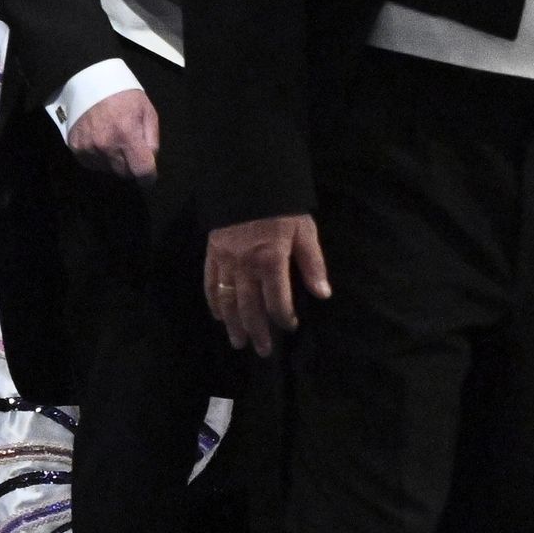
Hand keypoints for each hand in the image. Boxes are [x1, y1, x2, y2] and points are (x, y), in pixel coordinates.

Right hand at [66, 89, 160, 181]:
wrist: (89, 82)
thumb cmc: (123, 95)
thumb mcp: (147, 111)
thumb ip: (152, 139)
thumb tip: (150, 161)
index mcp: (127, 135)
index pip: (141, 170)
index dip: (148, 178)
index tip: (148, 178)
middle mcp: (106, 145)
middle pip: (124, 173)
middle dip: (131, 167)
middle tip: (130, 151)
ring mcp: (88, 148)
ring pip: (107, 170)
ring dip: (114, 162)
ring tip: (113, 143)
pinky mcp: (75, 147)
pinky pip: (92, 164)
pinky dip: (98, 159)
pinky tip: (100, 143)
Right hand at [202, 214, 329, 356]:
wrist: (247, 182)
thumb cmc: (281, 208)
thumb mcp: (305, 231)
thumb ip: (312, 264)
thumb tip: (323, 294)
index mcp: (271, 261)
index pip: (277, 300)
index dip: (284, 317)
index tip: (291, 326)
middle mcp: (246, 266)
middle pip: (250, 307)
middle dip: (257, 330)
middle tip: (262, 351)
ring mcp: (226, 261)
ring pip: (228, 300)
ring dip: (233, 323)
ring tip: (238, 342)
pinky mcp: (212, 254)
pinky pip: (210, 283)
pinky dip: (214, 302)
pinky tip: (219, 316)